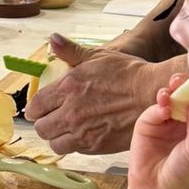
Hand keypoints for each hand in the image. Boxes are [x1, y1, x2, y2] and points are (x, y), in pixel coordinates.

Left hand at [26, 35, 162, 154]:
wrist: (153, 94)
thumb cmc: (128, 72)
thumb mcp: (97, 55)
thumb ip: (70, 51)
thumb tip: (52, 38)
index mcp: (67, 88)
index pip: (36, 106)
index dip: (35, 109)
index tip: (39, 109)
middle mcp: (71, 113)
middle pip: (41, 128)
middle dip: (44, 123)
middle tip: (52, 118)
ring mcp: (83, 132)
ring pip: (55, 143)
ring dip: (57, 137)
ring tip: (65, 129)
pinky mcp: (96, 146)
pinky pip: (74, 151)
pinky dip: (74, 145)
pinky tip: (83, 134)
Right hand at [126, 75, 188, 188]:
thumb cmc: (186, 175)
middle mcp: (187, 121)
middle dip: (188, 86)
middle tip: (186, 79)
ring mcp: (168, 121)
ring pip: (171, 99)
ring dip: (172, 91)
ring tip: (173, 88)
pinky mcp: (149, 124)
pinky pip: (155, 109)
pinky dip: (159, 105)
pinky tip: (163, 107)